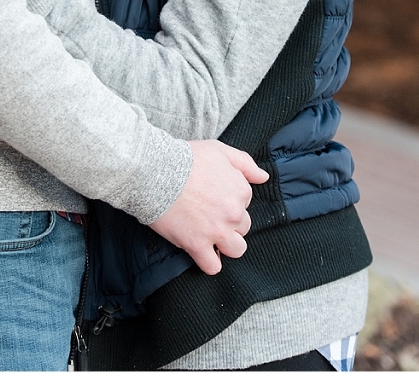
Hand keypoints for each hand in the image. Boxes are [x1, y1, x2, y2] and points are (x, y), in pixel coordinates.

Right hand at [149, 140, 268, 273]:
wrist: (155, 171)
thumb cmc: (186, 158)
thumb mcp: (219, 150)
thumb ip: (245, 164)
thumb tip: (263, 177)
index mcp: (240, 190)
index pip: (245, 203)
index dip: (229, 199)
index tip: (213, 195)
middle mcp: (233, 213)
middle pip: (242, 227)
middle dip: (228, 222)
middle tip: (208, 212)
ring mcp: (216, 231)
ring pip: (236, 250)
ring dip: (225, 244)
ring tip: (209, 234)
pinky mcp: (197, 245)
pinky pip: (213, 267)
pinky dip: (208, 261)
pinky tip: (200, 250)